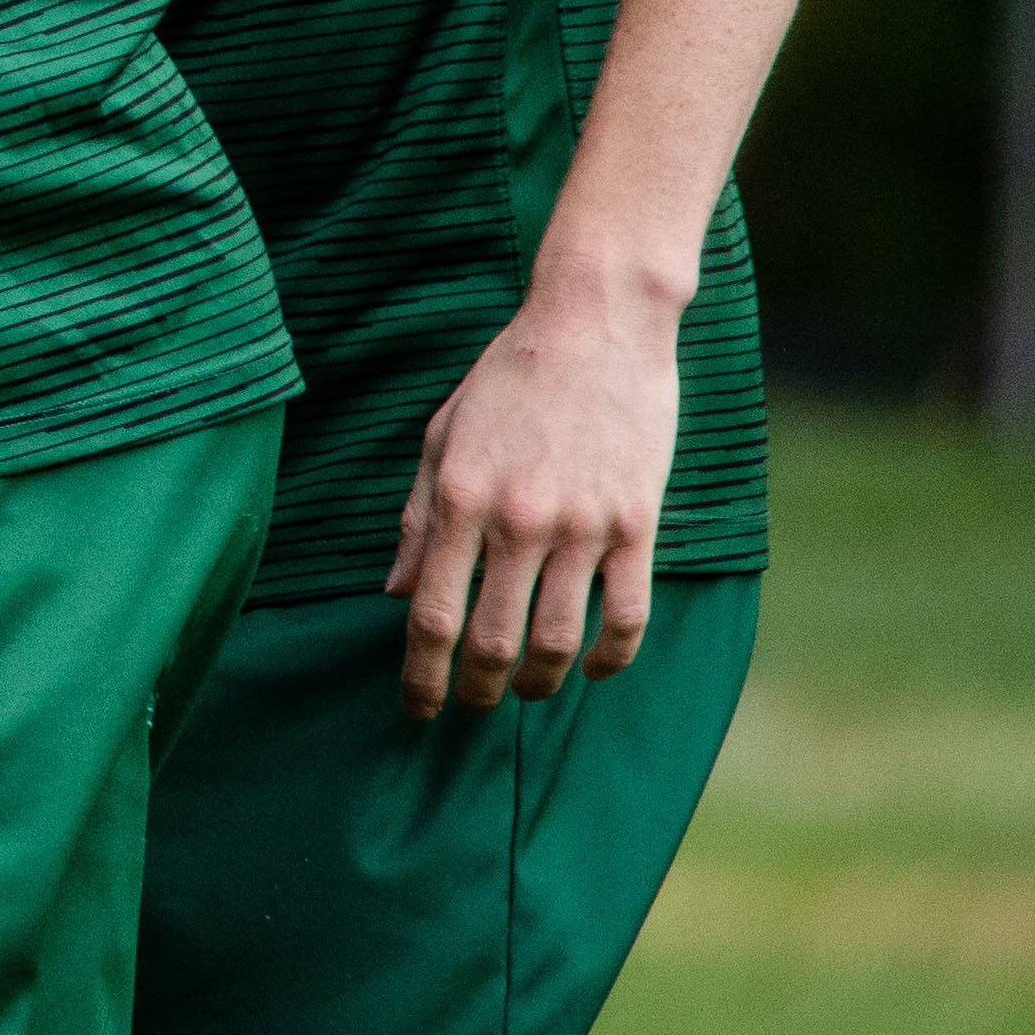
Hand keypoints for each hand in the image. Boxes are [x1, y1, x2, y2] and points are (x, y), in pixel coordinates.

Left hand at [385, 270, 681, 710]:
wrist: (595, 326)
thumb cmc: (508, 379)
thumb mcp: (442, 439)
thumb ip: (420, 520)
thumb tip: (396, 591)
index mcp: (459, 499)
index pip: (432, 615)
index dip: (421, 674)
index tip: (416, 708)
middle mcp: (518, 522)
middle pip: (492, 641)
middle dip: (476, 690)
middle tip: (470, 708)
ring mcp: (583, 527)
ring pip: (559, 640)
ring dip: (539, 682)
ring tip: (525, 691)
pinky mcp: (637, 524)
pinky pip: (628, 615)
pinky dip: (612, 657)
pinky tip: (595, 669)